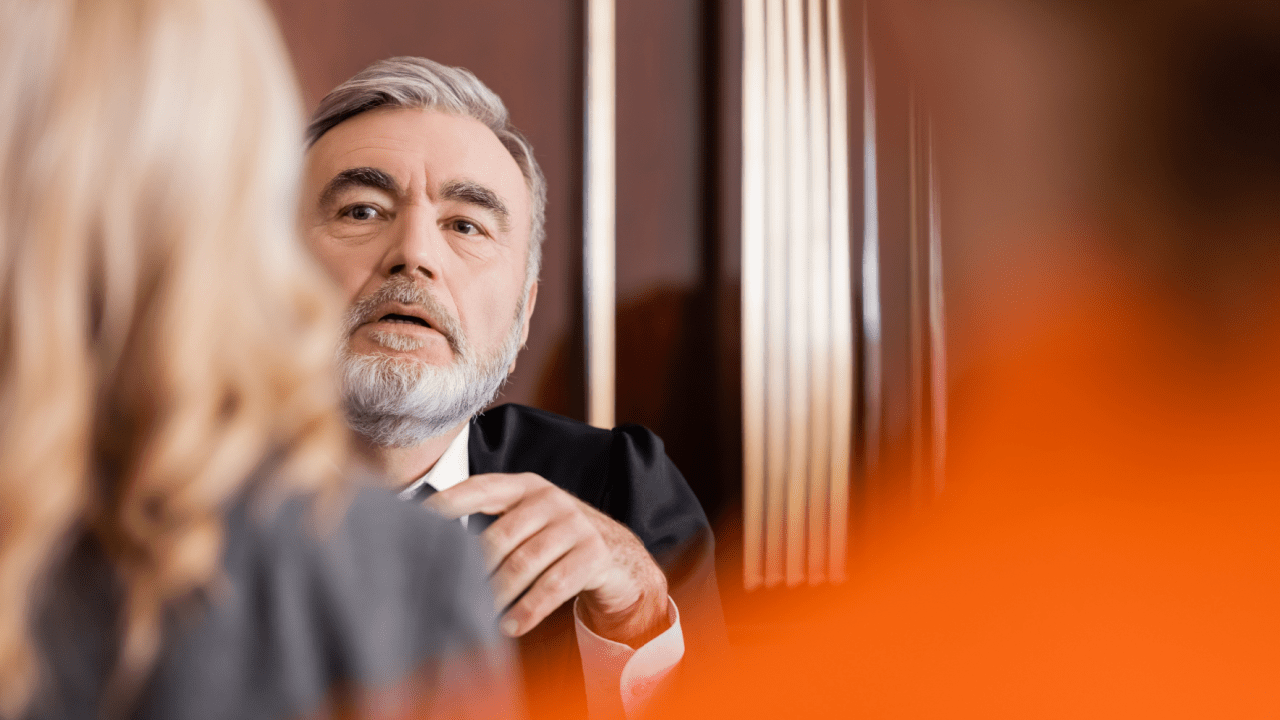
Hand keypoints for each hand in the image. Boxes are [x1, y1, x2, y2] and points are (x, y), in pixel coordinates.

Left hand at [425, 472, 669, 646]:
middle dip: (472, 570)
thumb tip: (432, 548)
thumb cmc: (555, 542)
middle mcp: (550, 499)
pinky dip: (528, 610)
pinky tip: (510, 625)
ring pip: (524, 564)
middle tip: (448, 596)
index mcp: (525, 486)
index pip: (479, 489)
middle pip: (499, 537)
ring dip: (498, 595)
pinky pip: (553, 586)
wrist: (617, 556)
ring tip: (479, 616)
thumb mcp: (527, 522)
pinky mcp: (594, 554)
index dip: (447, 504)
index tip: (415, 523)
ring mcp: (575, 525)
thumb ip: (491, 525)